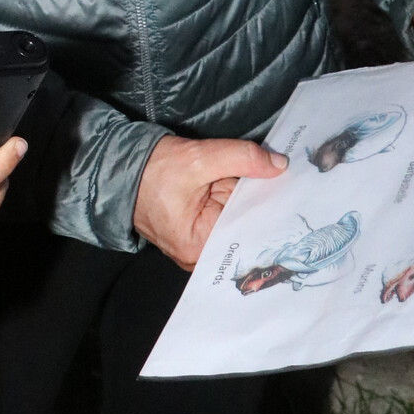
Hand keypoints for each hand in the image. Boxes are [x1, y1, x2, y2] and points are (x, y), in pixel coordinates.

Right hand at [132, 134, 286, 268]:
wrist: (122, 168)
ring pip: (235, 220)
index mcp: (199, 247)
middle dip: (258, 202)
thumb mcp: (199, 158)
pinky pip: (224, 216)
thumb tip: (279, 164)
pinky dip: (233, 200)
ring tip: (265, 178)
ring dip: (245, 199)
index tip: (291, 191)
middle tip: (284, 179)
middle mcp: (198, 255)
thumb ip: (242, 158)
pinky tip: (245, 184)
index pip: (246, 229)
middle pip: (243, 227)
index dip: (268, 207)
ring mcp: (197, 245)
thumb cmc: (153, 169)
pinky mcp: (196, 232)